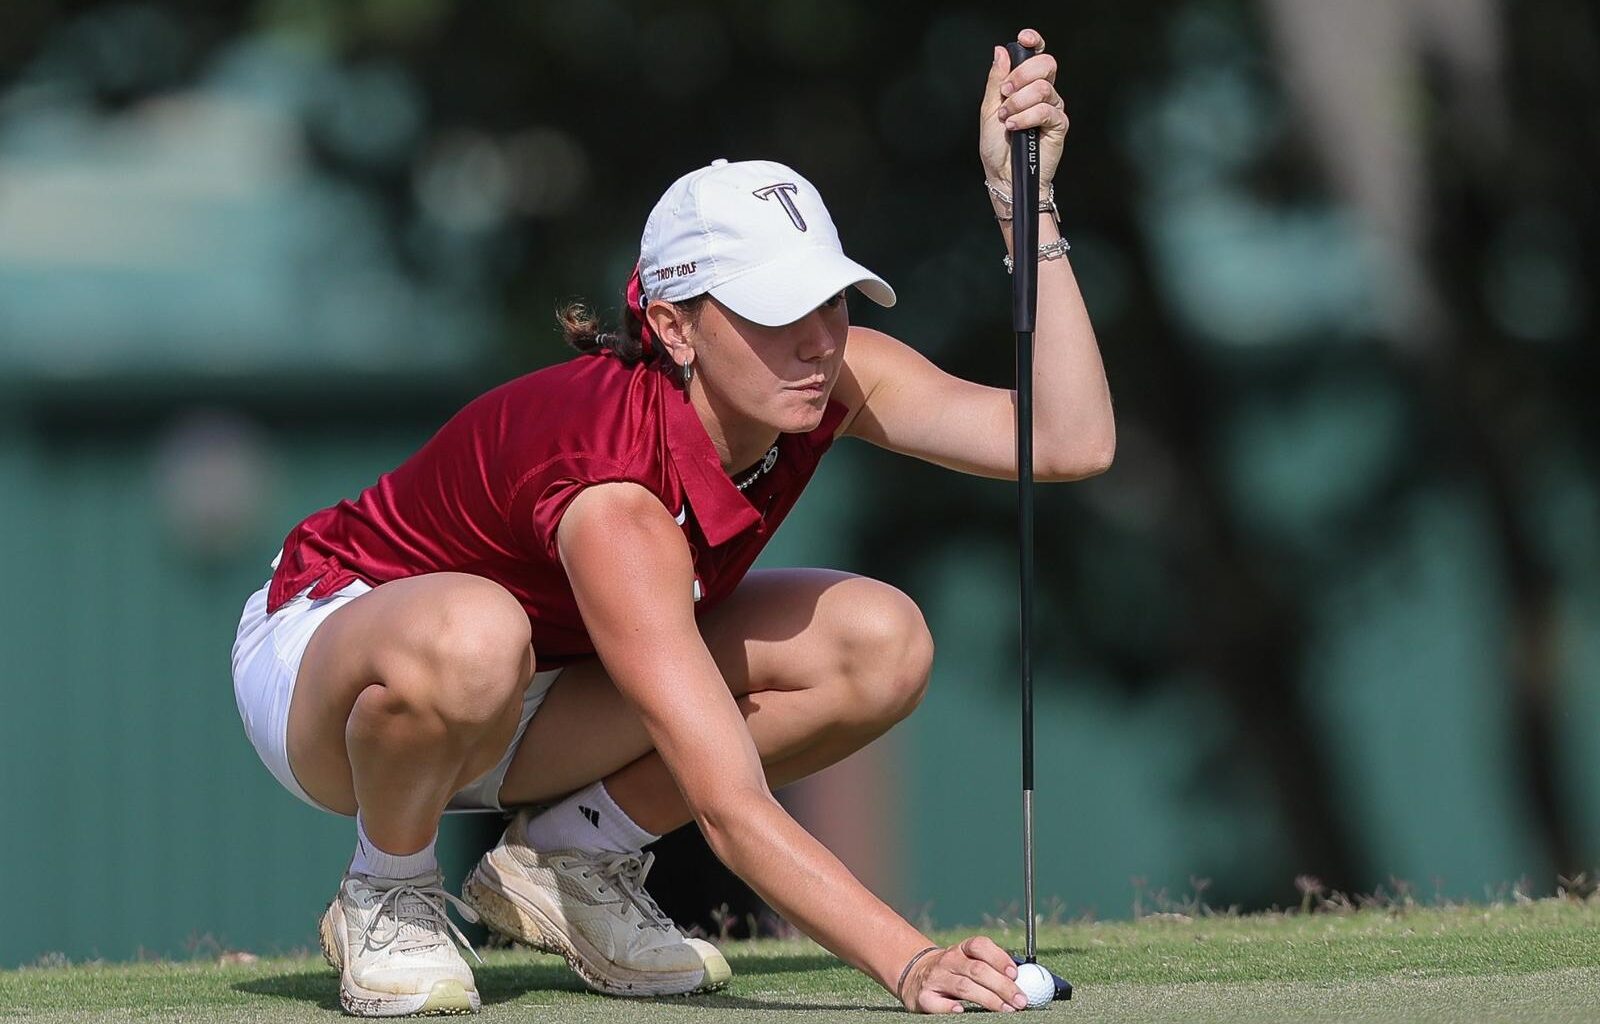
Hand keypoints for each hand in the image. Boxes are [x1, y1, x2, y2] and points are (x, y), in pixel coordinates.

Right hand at [900, 936, 1028, 1013]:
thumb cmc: (954, 972)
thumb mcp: (969, 961)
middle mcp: (949, 960)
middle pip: (977, 969)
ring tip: (1006, 1009)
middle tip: (1020, 1000)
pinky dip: (949, 1007)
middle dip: (1002, 985)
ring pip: (963, 987)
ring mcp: (936, 978)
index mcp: (962, 949)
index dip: (999, 958)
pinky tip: (962, 1011)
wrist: (915, 976)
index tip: (1016, 974)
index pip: (980, 945)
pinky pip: (937, 1003)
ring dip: (988, 999)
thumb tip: (1026, 979)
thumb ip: (993, 968)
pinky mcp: (924, 996)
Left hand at [979, 28, 1067, 189]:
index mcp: (1025, 86)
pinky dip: (1026, 118)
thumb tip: (1001, 52)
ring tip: (1007, 120)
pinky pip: (1046, 110)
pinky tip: (1015, 128)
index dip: (1034, 43)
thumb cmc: (997, 147)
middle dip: (1021, 76)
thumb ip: (996, 81)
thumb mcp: (989, 110)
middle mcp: (1042, 94)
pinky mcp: (1059, 125)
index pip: (1036, 56)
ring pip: (1044, 88)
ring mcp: (1052, 108)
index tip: (1024, 39)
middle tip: (1005, 95)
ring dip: (1019, 103)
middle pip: (1045, 65)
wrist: (1003, 175)